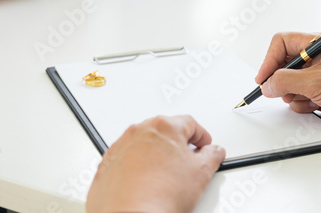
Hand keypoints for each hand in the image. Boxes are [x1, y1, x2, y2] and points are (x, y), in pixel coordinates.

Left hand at [86, 115, 225, 212]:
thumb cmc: (160, 196)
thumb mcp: (201, 174)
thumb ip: (211, 156)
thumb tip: (214, 152)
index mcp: (164, 126)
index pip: (190, 123)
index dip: (202, 136)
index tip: (204, 146)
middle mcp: (139, 131)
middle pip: (166, 131)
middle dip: (178, 144)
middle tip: (188, 162)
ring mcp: (121, 146)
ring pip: (145, 143)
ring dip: (156, 154)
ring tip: (166, 176)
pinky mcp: (107, 164)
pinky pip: (127, 158)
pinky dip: (137, 166)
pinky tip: (147, 182)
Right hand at [256, 32, 320, 133]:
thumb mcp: (317, 83)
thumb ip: (287, 81)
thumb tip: (268, 84)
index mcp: (317, 44)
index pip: (281, 43)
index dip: (269, 61)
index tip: (263, 79)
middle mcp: (316, 56)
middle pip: (283, 65)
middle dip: (282, 82)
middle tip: (282, 93)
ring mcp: (317, 74)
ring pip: (289, 83)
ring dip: (294, 95)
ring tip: (308, 99)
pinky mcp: (320, 90)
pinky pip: (299, 96)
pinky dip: (303, 103)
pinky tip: (316, 105)